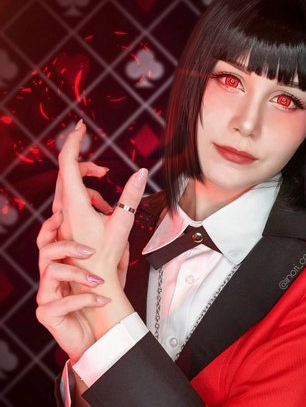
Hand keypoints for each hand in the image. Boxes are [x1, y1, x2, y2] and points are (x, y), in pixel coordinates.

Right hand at [36, 210, 111, 361]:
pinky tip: (101, 300)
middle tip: (90, 251)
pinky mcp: (47, 314)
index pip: (49, 241)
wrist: (99, 339)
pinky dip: (85, 300)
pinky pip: (61, 302)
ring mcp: (47, 297)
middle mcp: (50, 280)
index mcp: (61, 268)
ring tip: (98, 281)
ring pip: (50, 272)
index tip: (64, 215)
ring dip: (77, 273)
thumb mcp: (112, 280)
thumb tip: (125, 240)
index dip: (52, 226)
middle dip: (67, 246)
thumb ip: (116, 259)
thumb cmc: (100, 309)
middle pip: (45, 251)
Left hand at [56, 120, 146, 280]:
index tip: (81, 128)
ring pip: (69, 187)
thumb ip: (131, 195)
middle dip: (86, 165)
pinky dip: (87, 199)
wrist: (93, 279)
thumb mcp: (122, 223)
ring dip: (88, 186)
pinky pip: (72, 200)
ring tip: (106, 202)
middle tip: (103, 170)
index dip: (74, 141)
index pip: (68, 163)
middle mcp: (65, 208)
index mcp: (75, 205)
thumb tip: (142, 173)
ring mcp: (63, 216)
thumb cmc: (105, 257)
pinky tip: (101, 213)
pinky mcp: (65, 223)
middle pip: (68, 172)